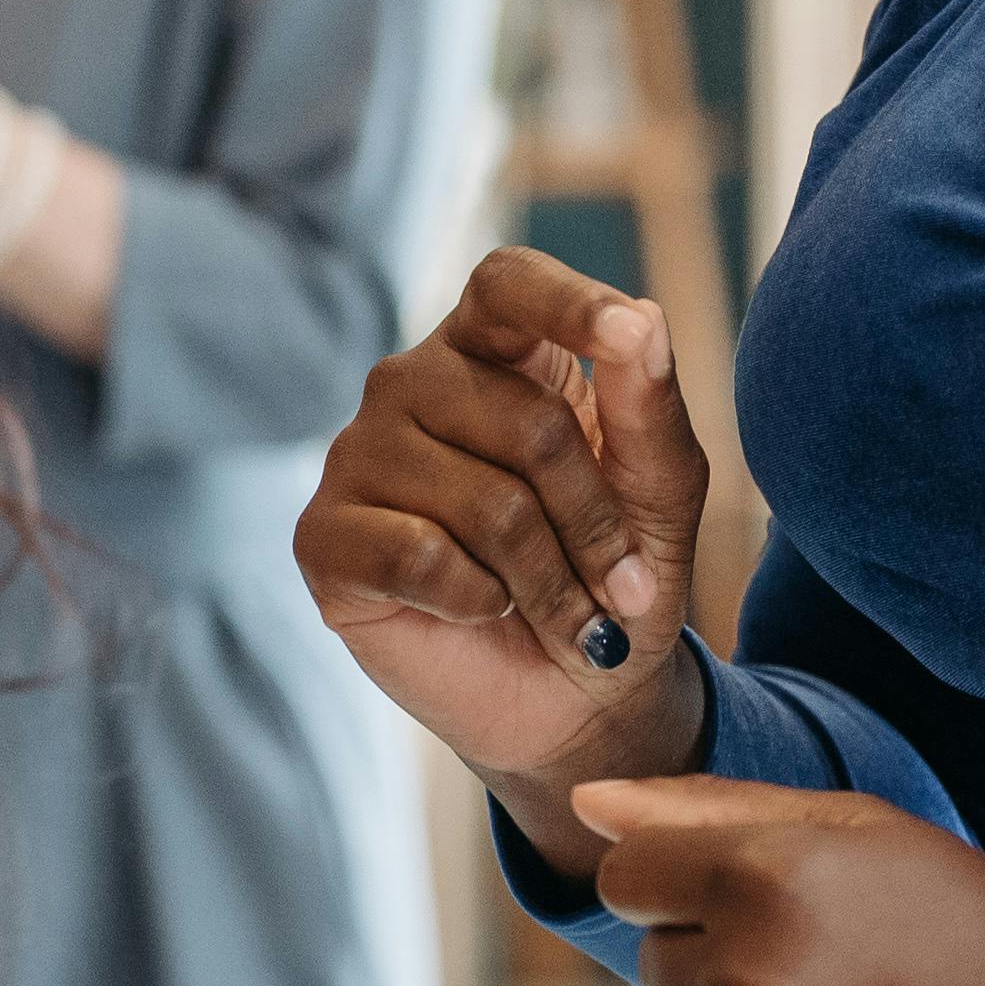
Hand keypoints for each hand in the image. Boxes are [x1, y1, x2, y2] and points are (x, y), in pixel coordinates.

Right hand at [298, 246, 704, 786]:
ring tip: (569, 617)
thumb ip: (649, 406)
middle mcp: (413, 385)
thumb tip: (642, 319)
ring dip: (551, 580)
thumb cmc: (616, 578)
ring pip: (481, 501)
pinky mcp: (325, 536)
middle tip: (625, 589)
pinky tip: (484, 611)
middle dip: (596, 521)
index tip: (627, 334)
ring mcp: (359, 455)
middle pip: (525, 419)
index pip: (509, 284)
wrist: (576, 701)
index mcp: (493, 352)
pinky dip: (478, 601)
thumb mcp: (659, 493)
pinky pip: (419, 555)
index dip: (566, 302)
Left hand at [582, 775, 984, 985]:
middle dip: (728, 962)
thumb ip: (706, 808)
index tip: (766, 903)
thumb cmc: (964, 925)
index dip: (691, 884)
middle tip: (842, 976)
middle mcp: (750, 976)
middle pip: (661, 963)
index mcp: (764, 878)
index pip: (628, 877)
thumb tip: (587, 804)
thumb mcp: (858, 832)